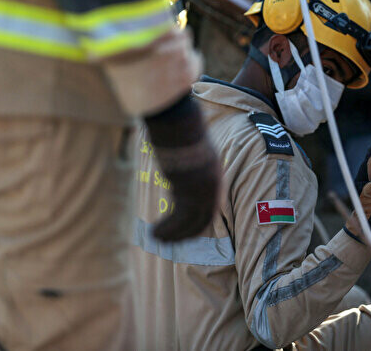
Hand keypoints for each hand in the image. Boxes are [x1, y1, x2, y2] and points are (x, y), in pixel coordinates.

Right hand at [144, 95, 222, 241]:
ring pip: (188, 224)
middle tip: (169, 240)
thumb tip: (183, 170)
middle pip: (201, 220)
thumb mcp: (196, 153)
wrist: (184, 129)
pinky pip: (177, 220)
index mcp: (216, 181)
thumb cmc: (186, 136)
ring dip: (172, 235)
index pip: (210, 211)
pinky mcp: (188, 194)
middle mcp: (212, 190)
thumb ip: (194, 167)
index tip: (186, 233)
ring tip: (157, 238)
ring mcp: (201, 193)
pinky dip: (167, 229)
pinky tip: (154, 232)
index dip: (197, 225)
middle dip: (185, 234)